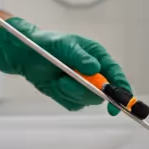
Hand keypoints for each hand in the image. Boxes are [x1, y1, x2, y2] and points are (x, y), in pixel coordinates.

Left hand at [0, 18, 130, 114]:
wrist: (27, 55)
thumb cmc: (48, 44)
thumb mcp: (65, 45)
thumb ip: (80, 57)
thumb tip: (94, 68)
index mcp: (98, 57)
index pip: (115, 74)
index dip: (121, 88)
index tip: (120, 100)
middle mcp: (94, 72)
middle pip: (103, 92)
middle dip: (86, 90)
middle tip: (68, 81)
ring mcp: (83, 85)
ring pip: (87, 100)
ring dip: (71, 92)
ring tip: (58, 79)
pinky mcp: (71, 95)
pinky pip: (73, 104)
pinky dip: (63, 96)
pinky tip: (55, 84)